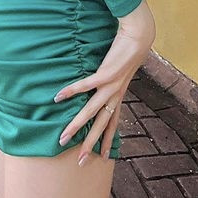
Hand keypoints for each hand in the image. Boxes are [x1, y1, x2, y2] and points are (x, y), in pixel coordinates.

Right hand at [53, 0, 155, 162]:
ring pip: (91, 111)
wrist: (139, 36)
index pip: (113, 122)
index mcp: (119, 94)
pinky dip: (71, 91)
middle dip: (90, 143)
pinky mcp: (105, 73)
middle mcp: (116, 94)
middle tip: (80, 161)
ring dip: (76, 125)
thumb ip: (113, 76)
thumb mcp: (122, 68)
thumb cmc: (130, 49)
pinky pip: (85, 85)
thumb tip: (104, 78)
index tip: (103, 157)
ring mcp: (111, 85)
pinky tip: (58, 97)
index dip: (108, 140)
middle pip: (101, 124)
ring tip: (64, 137)